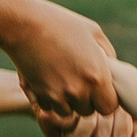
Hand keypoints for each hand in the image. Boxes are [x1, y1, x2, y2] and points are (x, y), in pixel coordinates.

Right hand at [8, 1, 117, 121]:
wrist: (22, 24)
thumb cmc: (61, 24)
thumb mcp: (93, 33)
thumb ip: (108, 56)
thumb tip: (114, 73)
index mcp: (96, 76)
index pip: (110, 106)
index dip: (105, 98)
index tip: (98, 87)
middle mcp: (78, 90)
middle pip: (89, 111)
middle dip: (86, 100)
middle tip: (78, 80)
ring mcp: (57, 95)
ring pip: (68, 112)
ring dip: (67, 102)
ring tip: (62, 79)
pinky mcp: (39, 96)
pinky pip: (49, 108)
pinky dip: (50, 100)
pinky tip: (48, 80)